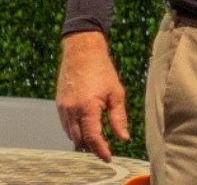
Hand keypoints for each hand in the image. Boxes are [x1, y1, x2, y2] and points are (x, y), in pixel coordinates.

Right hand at [56, 31, 127, 161]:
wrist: (81, 53)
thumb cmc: (102, 70)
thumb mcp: (116, 93)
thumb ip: (119, 117)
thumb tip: (123, 137)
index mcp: (87, 108)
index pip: (92, 137)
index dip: (101, 150)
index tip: (108, 157)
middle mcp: (71, 110)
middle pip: (79, 139)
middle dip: (91, 147)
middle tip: (104, 151)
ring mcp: (62, 108)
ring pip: (70, 134)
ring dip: (82, 140)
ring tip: (96, 142)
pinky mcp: (59, 104)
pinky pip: (65, 125)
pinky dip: (74, 131)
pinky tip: (85, 129)